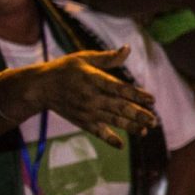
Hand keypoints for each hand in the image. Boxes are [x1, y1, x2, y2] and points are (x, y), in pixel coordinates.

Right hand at [20, 47, 156, 147]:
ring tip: (145, 130)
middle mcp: (91, 97)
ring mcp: (87, 111)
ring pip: (112, 120)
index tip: (151, 99)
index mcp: (93, 79)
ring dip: (130, 126)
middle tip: (154, 120)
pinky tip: (121, 145)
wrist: (40, 87)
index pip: (118, 88)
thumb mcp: (84, 58)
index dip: (136, 94)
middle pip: (118, 107)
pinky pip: (98, 132)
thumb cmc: (65, 69)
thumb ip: (108, 58)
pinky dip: (109, 139)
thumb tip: (128, 49)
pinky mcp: (82, 121)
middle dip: (138, 114)